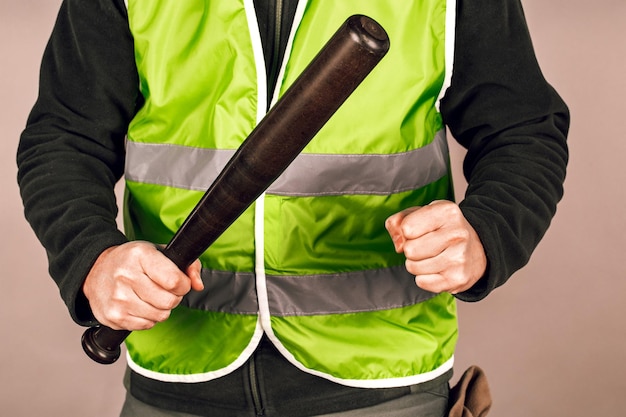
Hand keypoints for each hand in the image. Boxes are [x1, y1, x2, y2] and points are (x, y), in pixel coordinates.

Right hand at [82, 241, 203, 330]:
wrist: (95, 270)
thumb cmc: (132, 260)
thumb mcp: (160, 252)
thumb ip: (188, 265)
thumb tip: (198, 285)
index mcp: (140, 256)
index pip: (175, 281)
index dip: (183, 284)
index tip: (179, 282)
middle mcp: (126, 276)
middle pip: (169, 301)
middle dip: (173, 297)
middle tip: (164, 290)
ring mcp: (118, 298)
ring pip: (160, 316)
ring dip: (161, 309)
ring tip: (151, 297)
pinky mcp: (114, 317)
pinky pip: (147, 326)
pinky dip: (149, 318)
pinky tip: (140, 305)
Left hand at [385, 200, 486, 293]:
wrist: (478, 249)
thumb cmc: (442, 229)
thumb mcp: (421, 214)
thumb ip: (398, 221)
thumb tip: (398, 244)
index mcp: (447, 211)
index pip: (407, 228)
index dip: (406, 231)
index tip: (419, 231)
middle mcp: (457, 233)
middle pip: (410, 250)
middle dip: (411, 250)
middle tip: (425, 246)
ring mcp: (459, 258)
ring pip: (414, 267)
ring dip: (416, 264)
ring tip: (431, 257)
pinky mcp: (458, 279)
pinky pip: (422, 282)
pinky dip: (424, 278)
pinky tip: (437, 269)